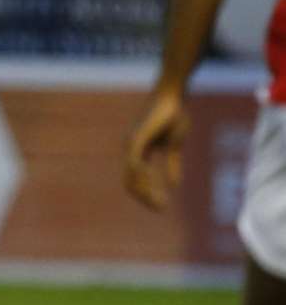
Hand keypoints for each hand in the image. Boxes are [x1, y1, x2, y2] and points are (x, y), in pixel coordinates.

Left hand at [123, 89, 188, 210]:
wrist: (173, 96)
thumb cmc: (174, 116)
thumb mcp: (174, 146)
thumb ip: (172, 165)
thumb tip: (174, 185)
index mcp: (139, 152)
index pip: (136, 181)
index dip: (147, 195)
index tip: (162, 206)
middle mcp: (131, 149)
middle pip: (130, 183)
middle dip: (145, 198)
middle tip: (161, 208)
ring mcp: (131, 143)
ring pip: (131, 176)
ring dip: (145, 191)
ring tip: (160, 201)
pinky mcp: (137, 137)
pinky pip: (135, 162)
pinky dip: (142, 175)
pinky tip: (154, 182)